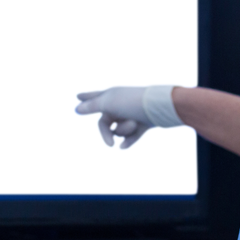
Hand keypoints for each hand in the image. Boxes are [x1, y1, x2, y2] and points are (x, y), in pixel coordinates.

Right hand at [72, 82, 186, 152]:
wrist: (162, 106)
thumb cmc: (133, 101)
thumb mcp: (108, 104)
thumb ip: (91, 106)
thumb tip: (77, 108)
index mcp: (111, 94)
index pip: (93, 95)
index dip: (84, 98)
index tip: (77, 97)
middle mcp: (120, 103)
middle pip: (104, 120)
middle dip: (107, 132)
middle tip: (109, 143)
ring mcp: (131, 113)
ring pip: (119, 129)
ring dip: (125, 130)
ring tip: (135, 123)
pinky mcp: (142, 123)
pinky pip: (131, 136)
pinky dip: (130, 139)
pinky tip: (127, 146)